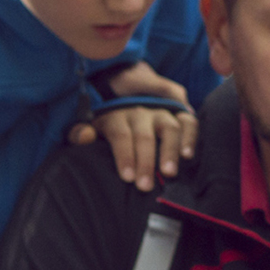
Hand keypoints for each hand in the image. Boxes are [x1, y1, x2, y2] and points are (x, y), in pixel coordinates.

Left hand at [65, 62, 196, 190]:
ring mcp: (161, 111)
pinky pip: (188, 122)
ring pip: (169, 128)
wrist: (121, 83)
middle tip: (145, 186)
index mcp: (116, 115)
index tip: (127, 178)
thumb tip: (85, 136)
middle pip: (145, 136)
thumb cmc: (104, 118)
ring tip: (169, 173)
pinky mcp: (177, 112)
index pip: (121, 135)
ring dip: (170, 150)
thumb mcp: (86, 122)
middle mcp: (140, 112)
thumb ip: (80, 130)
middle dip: (146, 162)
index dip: (124, 156)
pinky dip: (190, 137)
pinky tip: (187, 155)